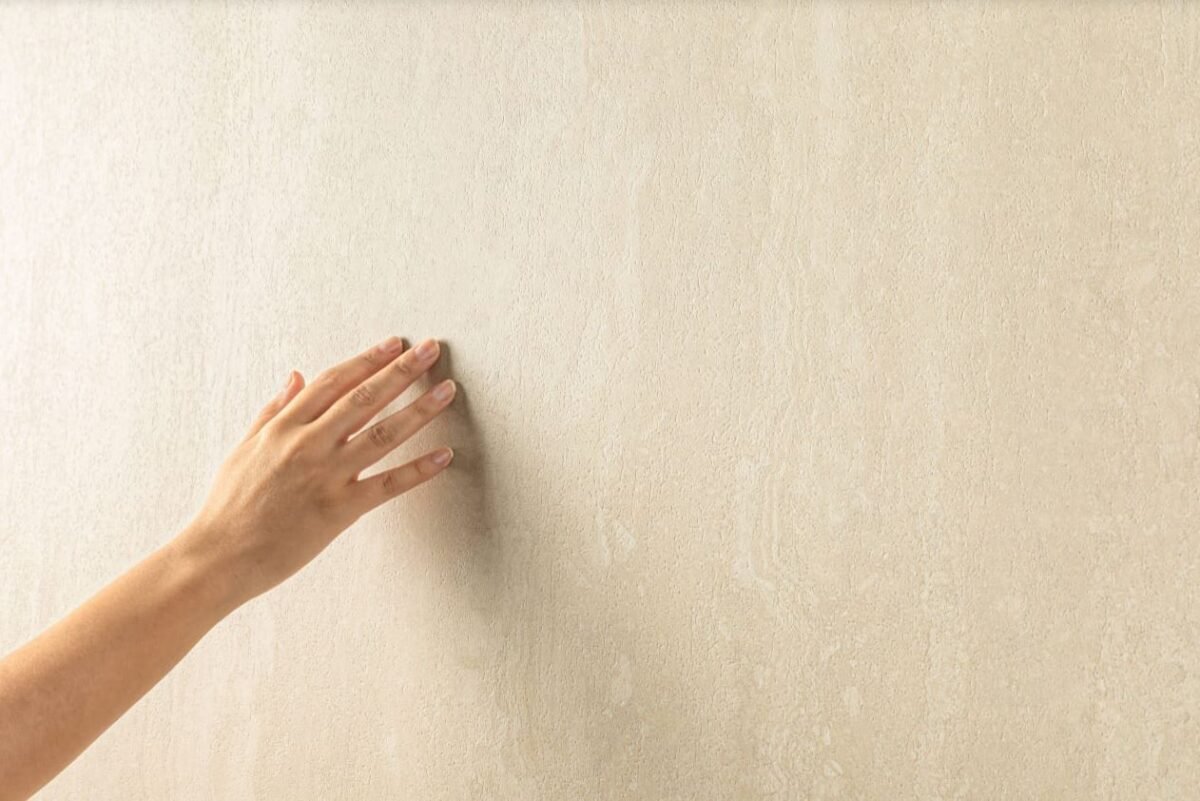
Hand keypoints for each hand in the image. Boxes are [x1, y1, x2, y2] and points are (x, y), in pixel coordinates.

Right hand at [179, 336, 455, 606]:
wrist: (219, 557)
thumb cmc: (229, 504)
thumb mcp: (245, 447)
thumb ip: (273, 411)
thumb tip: (295, 377)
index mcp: (283, 427)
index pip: (334, 381)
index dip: (367, 360)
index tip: (394, 344)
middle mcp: (307, 445)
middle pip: (364, 398)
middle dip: (401, 370)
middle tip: (431, 348)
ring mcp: (325, 477)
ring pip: (382, 435)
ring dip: (419, 410)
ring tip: (447, 391)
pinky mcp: (339, 510)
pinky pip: (386, 485)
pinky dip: (418, 470)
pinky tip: (444, 455)